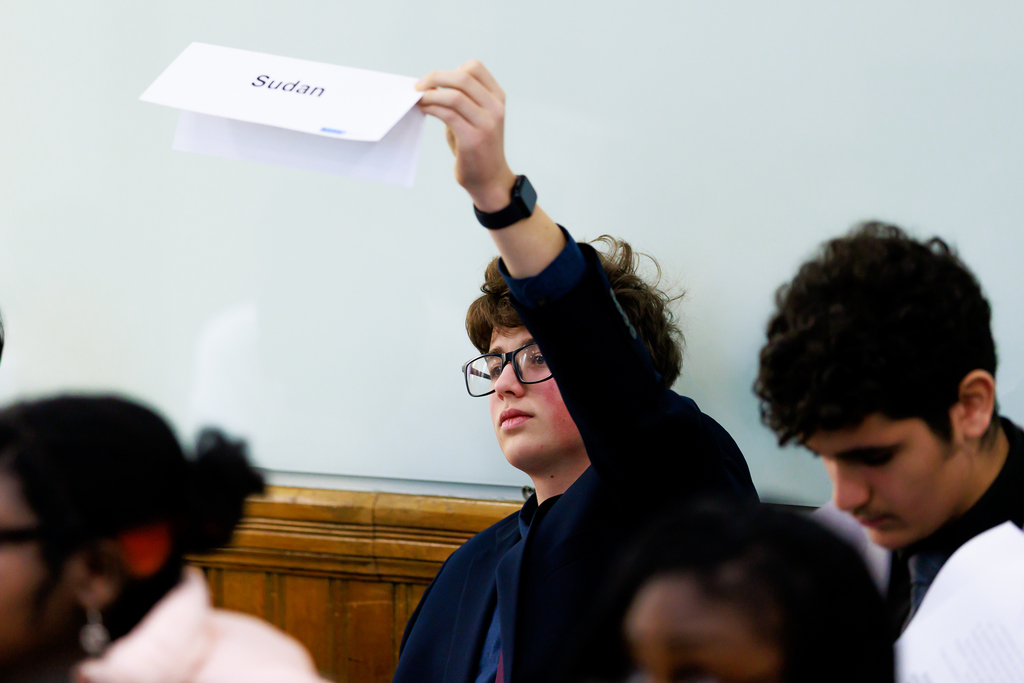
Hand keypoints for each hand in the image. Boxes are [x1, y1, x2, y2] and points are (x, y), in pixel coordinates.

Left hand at [417, 60, 517, 211]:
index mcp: (497, 98)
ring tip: (418, 99)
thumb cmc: (477, 147)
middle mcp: (495, 108)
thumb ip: (460, 99)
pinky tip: (423, 110)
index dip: (451, 70)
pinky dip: (432, 108)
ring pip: (454, 95)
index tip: (435, 81)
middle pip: (463, 77)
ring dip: (430, 94)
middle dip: (435, 77)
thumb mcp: (474, 117)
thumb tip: (429, 85)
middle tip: (419, 86)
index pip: (474, 67)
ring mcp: (487, 123)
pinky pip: (448, 114)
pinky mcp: (474, 139)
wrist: (489, 180)